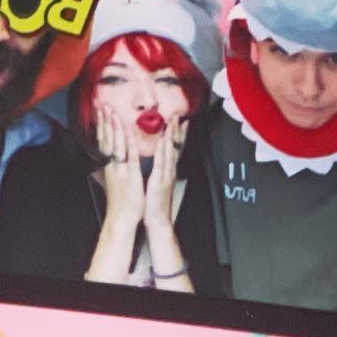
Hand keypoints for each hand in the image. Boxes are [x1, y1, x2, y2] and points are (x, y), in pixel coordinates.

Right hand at [96, 109, 145, 230]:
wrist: (121, 219)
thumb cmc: (120, 201)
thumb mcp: (114, 181)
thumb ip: (111, 168)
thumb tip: (107, 159)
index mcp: (110, 166)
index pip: (104, 141)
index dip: (102, 125)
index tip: (101, 111)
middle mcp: (113, 166)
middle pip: (107, 140)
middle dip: (105, 121)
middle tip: (103, 105)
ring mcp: (121, 171)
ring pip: (116, 146)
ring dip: (114, 129)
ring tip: (112, 113)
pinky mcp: (130, 177)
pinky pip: (129, 159)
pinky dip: (129, 146)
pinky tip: (128, 134)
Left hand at [143, 115, 186, 230]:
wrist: (158, 221)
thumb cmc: (155, 203)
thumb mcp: (158, 184)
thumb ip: (159, 171)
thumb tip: (158, 161)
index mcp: (167, 171)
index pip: (174, 149)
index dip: (178, 135)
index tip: (181, 121)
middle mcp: (169, 171)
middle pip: (175, 148)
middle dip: (177, 131)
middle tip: (179, 115)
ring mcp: (166, 176)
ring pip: (170, 153)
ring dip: (172, 136)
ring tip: (173, 122)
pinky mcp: (159, 181)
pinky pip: (161, 164)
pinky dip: (163, 152)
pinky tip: (164, 141)